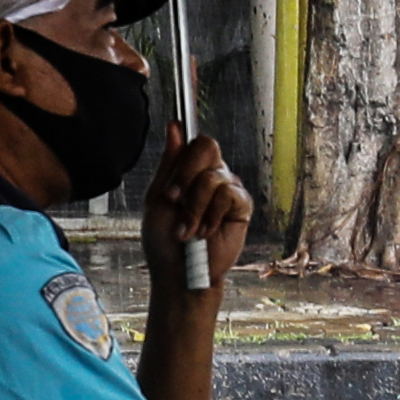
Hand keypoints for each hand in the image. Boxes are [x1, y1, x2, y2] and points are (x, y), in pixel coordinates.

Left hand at [145, 129, 253, 298]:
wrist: (179, 272)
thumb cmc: (164, 240)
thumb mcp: (158, 199)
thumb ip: (169, 163)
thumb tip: (174, 126)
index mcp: (189, 171)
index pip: (194, 142)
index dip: (184, 153)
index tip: (171, 182)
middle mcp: (211, 175)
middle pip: (207, 146)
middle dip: (186, 176)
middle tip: (174, 201)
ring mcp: (227, 190)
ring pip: (213, 177)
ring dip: (194, 208)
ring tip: (189, 230)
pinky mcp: (241, 207)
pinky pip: (228, 195)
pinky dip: (211, 216)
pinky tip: (206, 232)